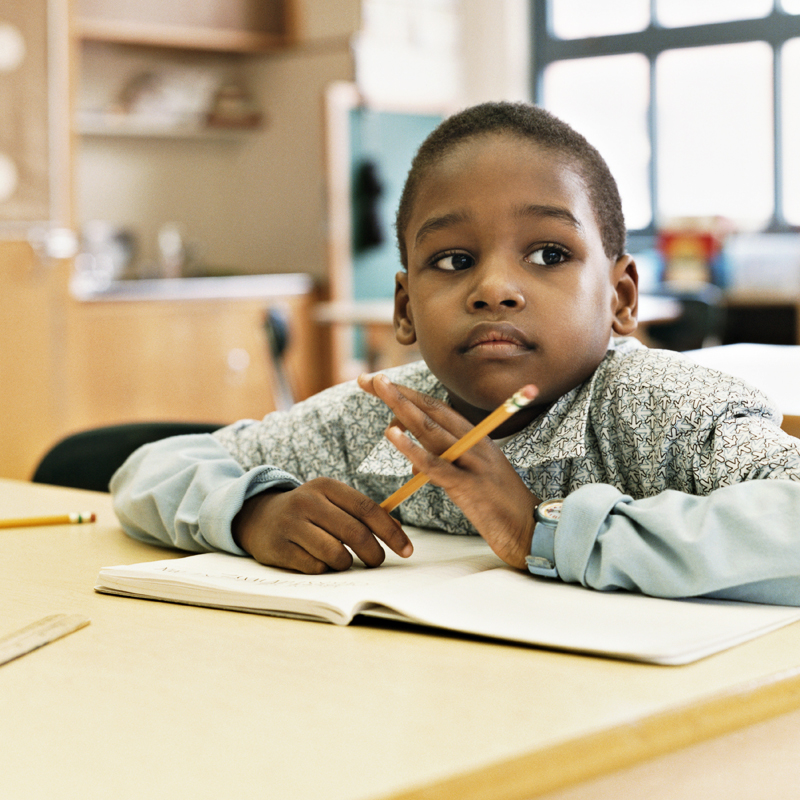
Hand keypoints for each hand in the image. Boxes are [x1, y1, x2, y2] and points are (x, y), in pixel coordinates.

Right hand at [232, 477, 412, 572]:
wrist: (258, 516)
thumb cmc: (308, 512)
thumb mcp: (331, 502)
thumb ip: (362, 513)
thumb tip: (397, 531)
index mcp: (326, 486)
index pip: (367, 509)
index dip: (391, 532)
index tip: (407, 550)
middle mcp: (307, 501)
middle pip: (354, 533)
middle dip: (373, 553)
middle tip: (377, 561)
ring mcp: (290, 524)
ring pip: (336, 554)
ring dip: (346, 563)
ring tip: (342, 560)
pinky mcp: (278, 547)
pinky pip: (315, 567)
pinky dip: (324, 569)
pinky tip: (318, 561)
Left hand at [358, 374, 539, 568]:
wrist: (533, 533)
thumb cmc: (500, 508)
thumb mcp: (471, 479)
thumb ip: (444, 464)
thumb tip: (413, 459)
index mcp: (477, 439)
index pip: (438, 409)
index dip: (409, 394)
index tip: (381, 383)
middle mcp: (476, 444)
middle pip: (433, 411)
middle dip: (399, 393)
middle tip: (369, 378)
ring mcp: (474, 464)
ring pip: (433, 430)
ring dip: (404, 409)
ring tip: (380, 391)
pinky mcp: (470, 487)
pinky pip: (436, 465)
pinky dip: (413, 448)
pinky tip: (393, 435)